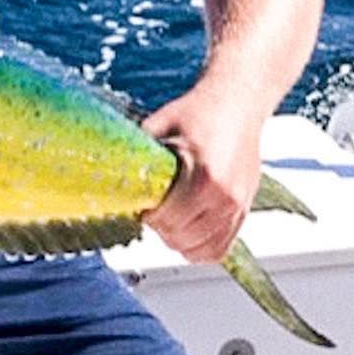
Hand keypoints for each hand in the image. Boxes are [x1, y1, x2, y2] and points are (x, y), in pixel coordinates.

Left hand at [140, 80, 264, 263]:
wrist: (237, 105)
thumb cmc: (199, 112)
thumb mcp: (161, 125)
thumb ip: (140, 154)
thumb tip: (109, 171)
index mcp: (206, 175)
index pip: (168, 219)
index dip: (148, 215)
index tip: (142, 203)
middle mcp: (226, 196)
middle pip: (182, 238)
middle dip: (160, 227)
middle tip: (153, 209)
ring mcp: (238, 207)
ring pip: (200, 249)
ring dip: (178, 239)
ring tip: (168, 218)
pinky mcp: (245, 212)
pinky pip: (219, 249)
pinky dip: (199, 247)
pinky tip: (186, 230)